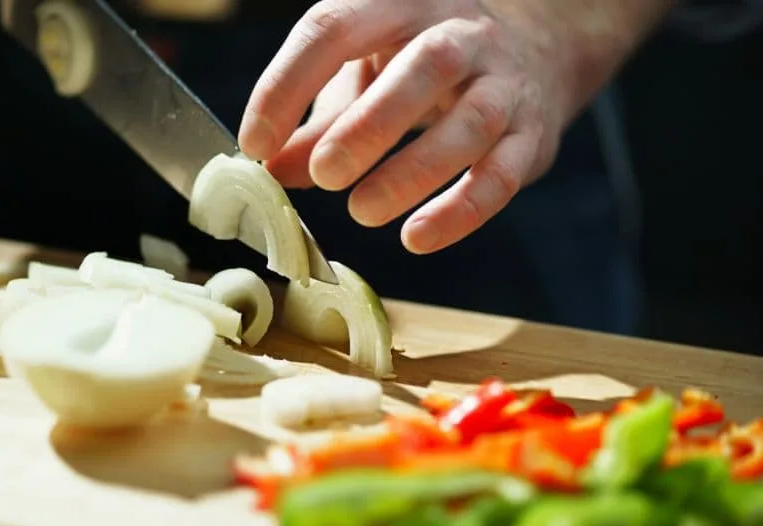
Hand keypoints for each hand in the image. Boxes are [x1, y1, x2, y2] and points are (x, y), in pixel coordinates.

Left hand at [239, 0, 671, 253]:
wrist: (531, 55)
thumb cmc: (420, 69)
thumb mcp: (362, 79)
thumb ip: (317, 123)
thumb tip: (271, 171)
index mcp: (399, 5)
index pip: (335, 27)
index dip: (287, 84)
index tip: (255, 145)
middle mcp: (460, 33)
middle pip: (423, 67)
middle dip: (366, 126)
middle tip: (323, 175)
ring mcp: (504, 82)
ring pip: (470, 122)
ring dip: (413, 172)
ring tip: (363, 211)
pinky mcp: (534, 134)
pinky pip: (503, 175)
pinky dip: (461, 212)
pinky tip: (417, 238)